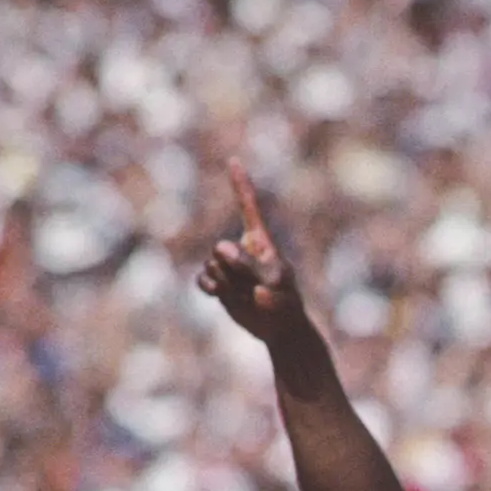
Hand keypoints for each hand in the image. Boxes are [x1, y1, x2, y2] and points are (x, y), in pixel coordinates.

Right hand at [197, 167, 307, 344]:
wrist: (280, 329)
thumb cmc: (287, 304)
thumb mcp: (280, 288)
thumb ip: (258, 274)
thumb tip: (237, 269)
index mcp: (261, 242)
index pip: (248, 208)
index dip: (240, 185)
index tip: (233, 160)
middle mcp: (242, 249)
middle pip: (223, 248)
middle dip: (235, 267)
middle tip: (253, 284)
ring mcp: (228, 266)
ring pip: (212, 265)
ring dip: (228, 283)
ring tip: (246, 295)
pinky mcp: (218, 284)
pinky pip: (203, 279)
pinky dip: (211, 288)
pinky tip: (221, 296)